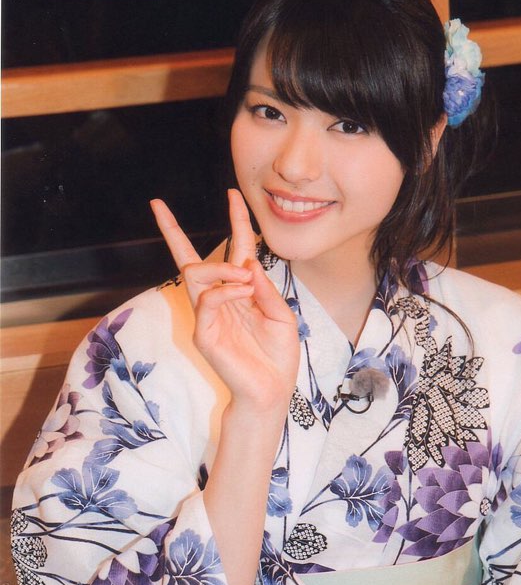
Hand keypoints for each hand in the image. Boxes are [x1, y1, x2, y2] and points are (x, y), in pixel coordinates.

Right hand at [150, 190, 299, 410]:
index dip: (235, 221)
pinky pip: (207, 300)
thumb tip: (247, 264)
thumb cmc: (277, 356)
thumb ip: (265, 290)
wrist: (272, 391)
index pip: (232, 250)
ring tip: (244, 274)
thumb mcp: (281, 315)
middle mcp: (218, 301)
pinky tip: (244, 291)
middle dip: (175, 230)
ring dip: (221, 266)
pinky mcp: (203, 334)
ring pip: (195, 274)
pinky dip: (226, 291)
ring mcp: (207, 317)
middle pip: (190, 258)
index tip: (234, 194)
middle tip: (210, 207)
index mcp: (239, 294)